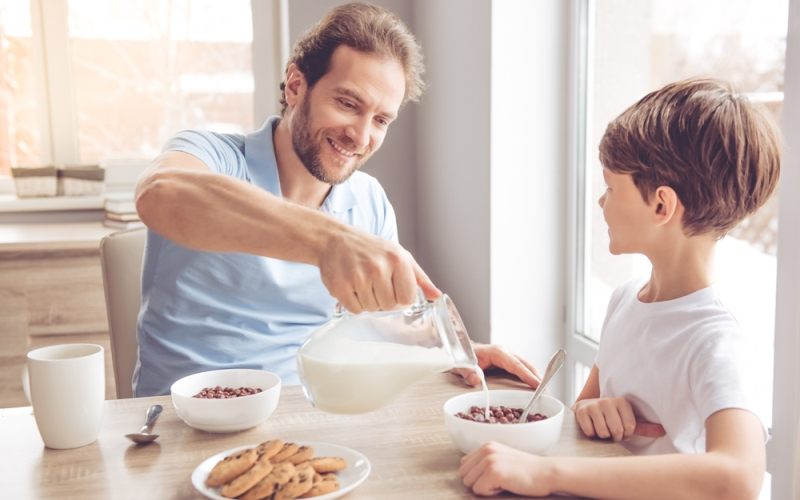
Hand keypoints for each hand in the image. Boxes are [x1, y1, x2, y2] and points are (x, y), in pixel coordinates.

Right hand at [317, 228, 440, 312]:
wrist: (335, 240)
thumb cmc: (371, 249)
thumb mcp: (399, 256)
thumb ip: (420, 278)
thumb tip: (437, 296)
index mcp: (398, 259)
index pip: (407, 299)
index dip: (400, 297)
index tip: (393, 287)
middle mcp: (379, 267)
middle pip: (389, 306)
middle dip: (383, 299)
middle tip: (375, 283)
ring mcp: (358, 277)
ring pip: (372, 309)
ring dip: (368, 301)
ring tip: (362, 282)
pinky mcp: (341, 286)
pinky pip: (355, 310)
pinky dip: (354, 303)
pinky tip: (352, 286)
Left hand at [452, 344, 540, 388]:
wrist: (460, 351)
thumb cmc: (462, 358)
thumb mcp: (461, 366)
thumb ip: (468, 373)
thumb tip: (476, 380)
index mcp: (497, 352)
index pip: (516, 364)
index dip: (527, 375)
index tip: (538, 384)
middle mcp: (505, 352)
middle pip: (525, 364)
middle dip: (537, 376)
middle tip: (547, 391)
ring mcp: (508, 356)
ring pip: (526, 366)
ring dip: (536, 376)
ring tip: (545, 391)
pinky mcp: (508, 361)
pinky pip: (522, 368)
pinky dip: (530, 376)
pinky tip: (535, 386)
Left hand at [459, 442, 552, 496]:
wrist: (546, 473)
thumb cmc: (528, 470)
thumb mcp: (503, 459)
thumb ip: (485, 461)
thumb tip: (465, 470)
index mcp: (487, 446)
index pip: (464, 465)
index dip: (476, 476)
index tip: (493, 477)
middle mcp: (486, 450)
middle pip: (464, 475)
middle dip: (478, 482)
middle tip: (498, 481)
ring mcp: (489, 461)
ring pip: (469, 483)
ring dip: (484, 488)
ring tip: (502, 483)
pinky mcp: (494, 472)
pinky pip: (479, 490)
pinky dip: (491, 493)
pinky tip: (505, 486)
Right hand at [572, 397, 665, 440]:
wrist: (584, 411)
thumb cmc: (609, 419)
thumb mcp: (626, 422)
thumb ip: (644, 427)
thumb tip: (663, 431)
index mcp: (621, 402)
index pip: (630, 427)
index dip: (625, 434)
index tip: (621, 430)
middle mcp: (608, 401)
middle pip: (617, 430)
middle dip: (614, 436)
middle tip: (610, 432)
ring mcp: (593, 405)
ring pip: (603, 432)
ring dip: (602, 436)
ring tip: (600, 428)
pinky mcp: (580, 411)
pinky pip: (590, 431)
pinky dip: (590, 434)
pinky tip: (590, 427)